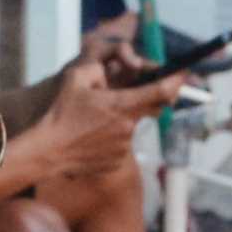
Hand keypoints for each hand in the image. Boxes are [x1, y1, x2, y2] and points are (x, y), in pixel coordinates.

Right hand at [30, 48, 177, 166]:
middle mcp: (128, 127)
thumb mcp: (75, 78)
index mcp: (122, 105)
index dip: (176, 82)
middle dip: (149, 99)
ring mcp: (124, 147)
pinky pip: (121, 146)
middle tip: (132, 95)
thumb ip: (98, 69)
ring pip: (132, 127)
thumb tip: (110, 70)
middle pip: (151, 110)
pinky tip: (90, 139)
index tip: (183, 75)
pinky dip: (111, 139)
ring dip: (121, 121)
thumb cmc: (60, 114)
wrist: (47, 151)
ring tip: (93, 123)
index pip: (161, 92)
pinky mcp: (117, 162)